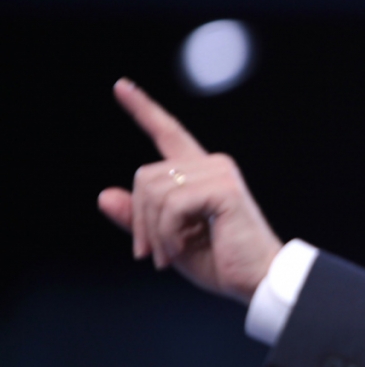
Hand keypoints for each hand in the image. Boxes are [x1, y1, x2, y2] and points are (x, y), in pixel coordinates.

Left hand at [98, 78, 282, 303]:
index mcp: (202, 173)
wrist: (259, 280)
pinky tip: (180, 250)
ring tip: (168, 256)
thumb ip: (140, 219)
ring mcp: (220, 173)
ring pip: (154, 191)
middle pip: (145, 176)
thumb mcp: (170, 241)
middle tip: (149, 254)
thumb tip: (103, 195)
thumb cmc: (222, 262)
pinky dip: (166, 234)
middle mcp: (213, 165)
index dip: (143, 110)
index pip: (168, 134)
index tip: (121, 86)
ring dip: (153, 232)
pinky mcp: (224, 189)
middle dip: (140, 219)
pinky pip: (171, 205)